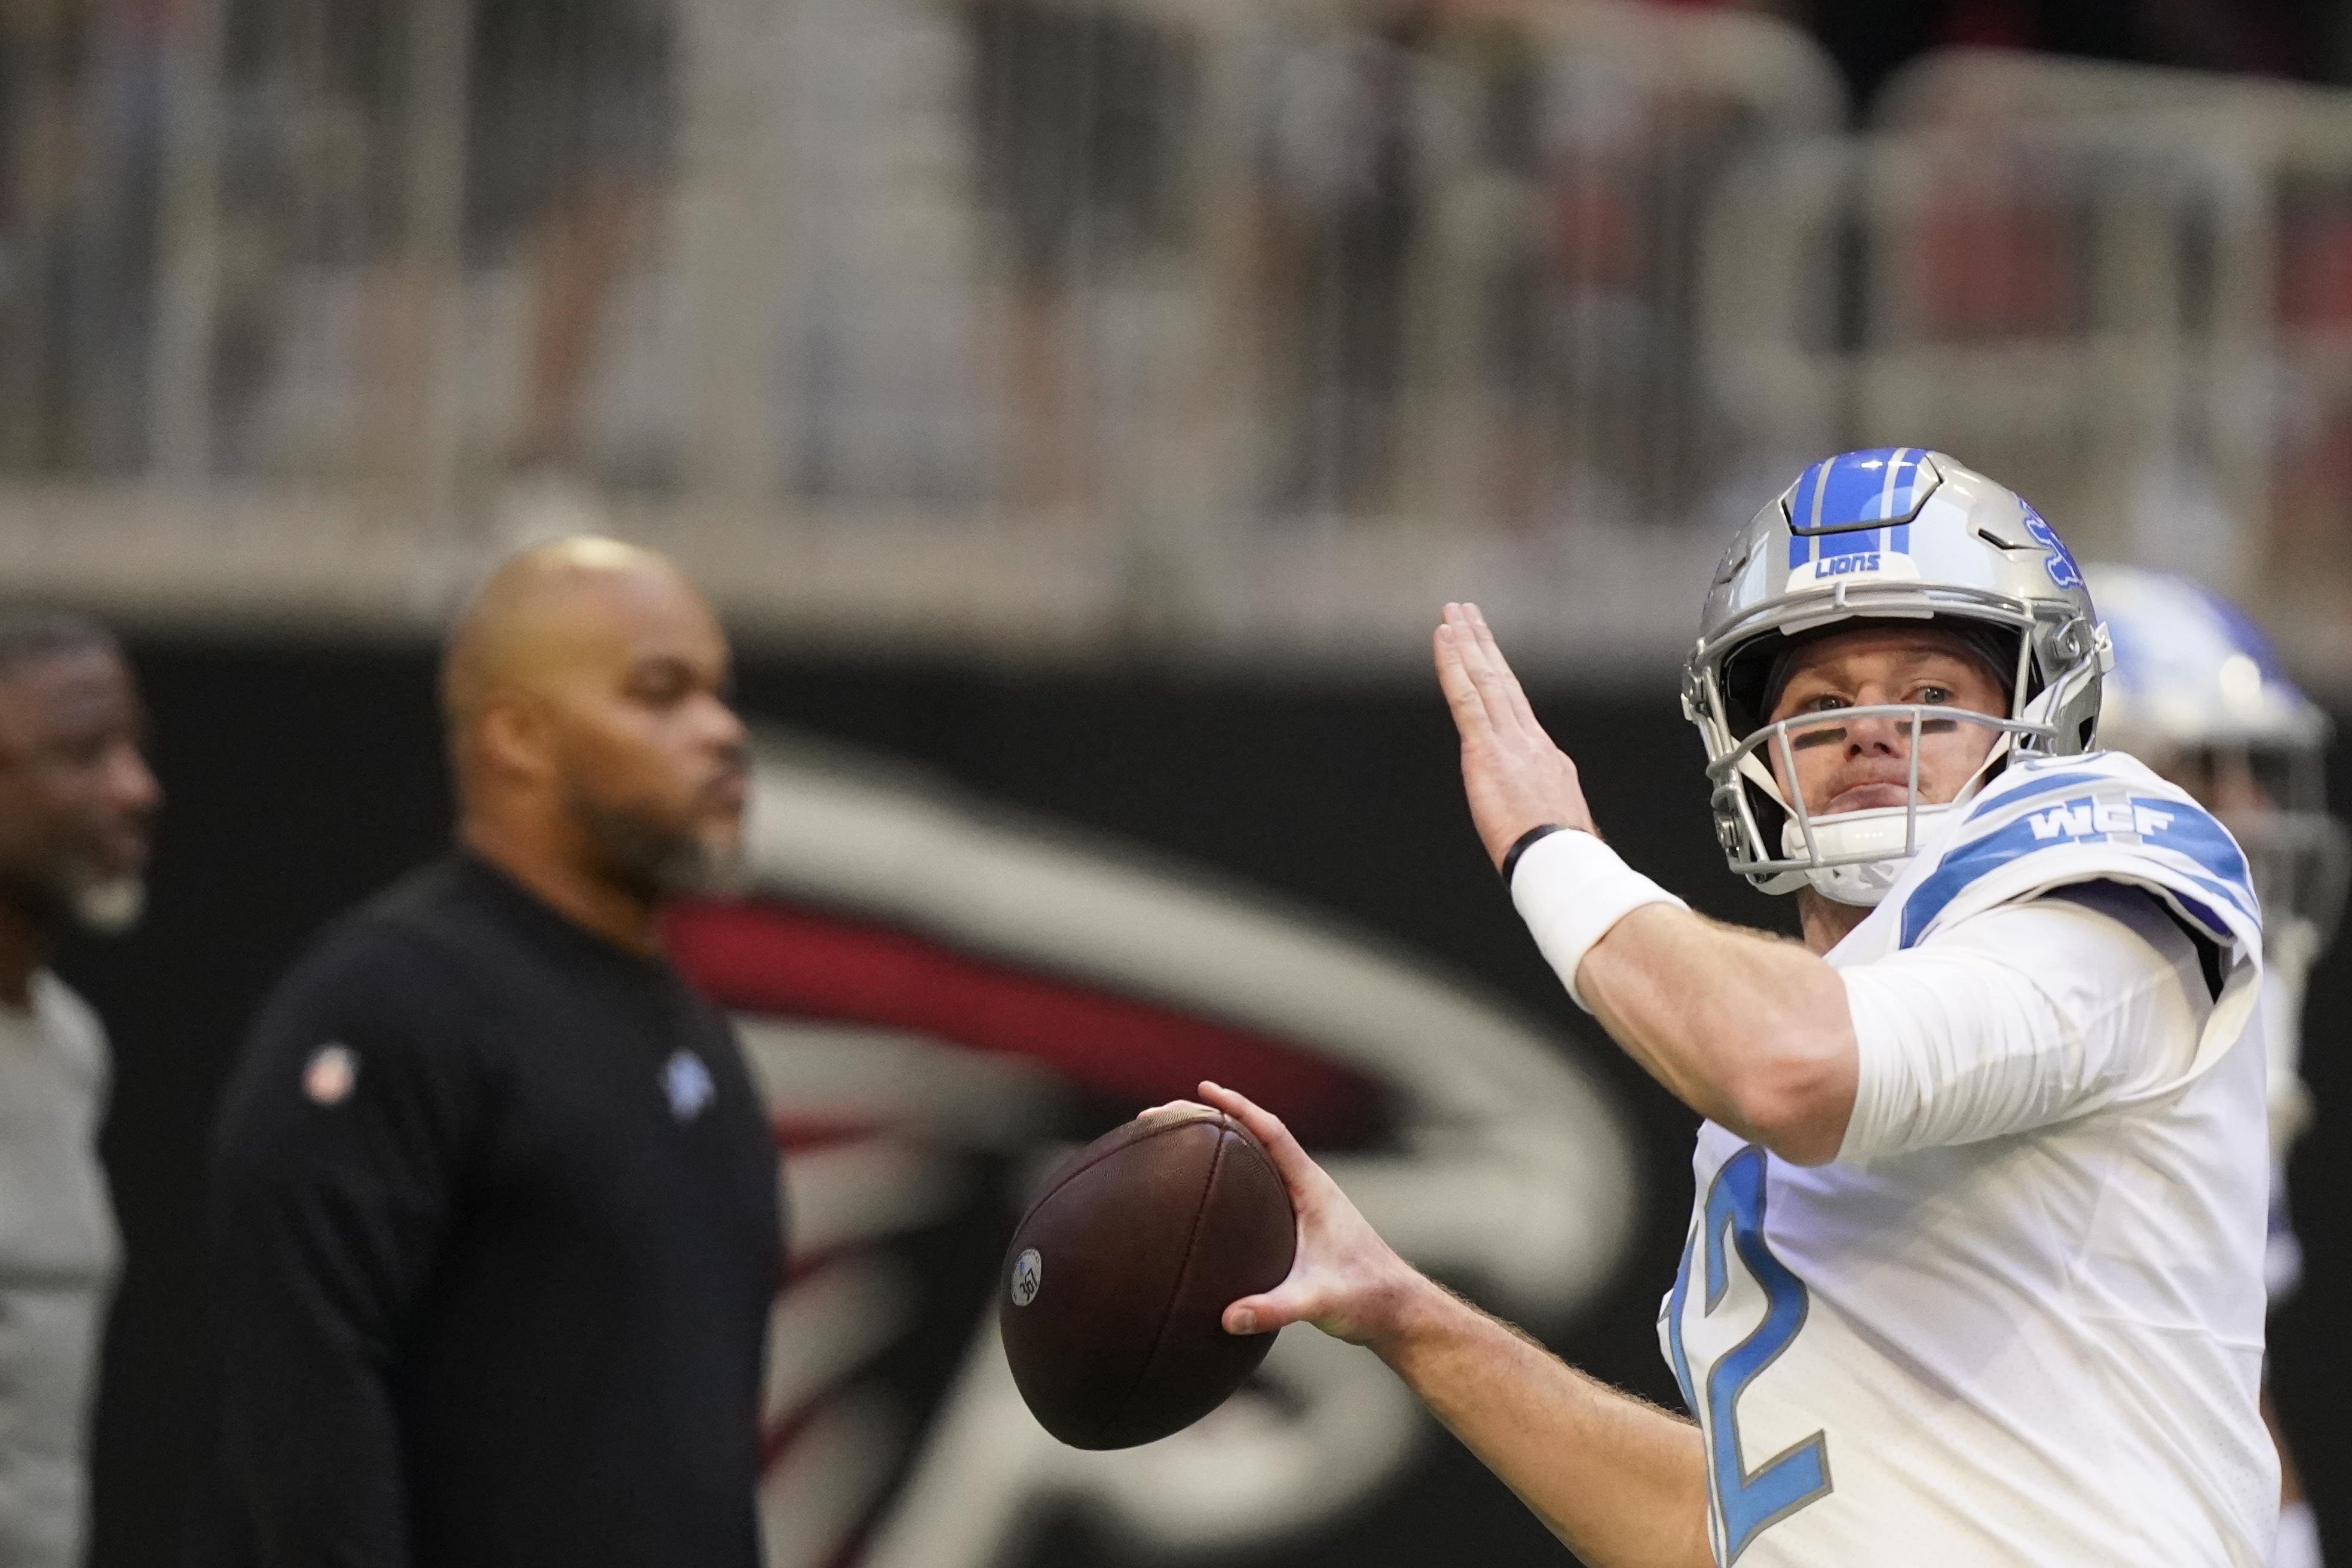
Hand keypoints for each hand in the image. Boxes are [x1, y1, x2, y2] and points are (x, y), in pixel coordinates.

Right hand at [1192, 1081, 1432, 1347]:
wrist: (1397, 1309)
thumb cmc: (1367, 1297)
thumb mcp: (1319, 1302)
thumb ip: (1275, 1309)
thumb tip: (1228, 1317)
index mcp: (1313, 1187)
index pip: (1271, 1133)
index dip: (1237, 1107)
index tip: (1203, 1089)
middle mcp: (1307, 1186)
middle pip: (1256, 1136)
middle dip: (1214, 1118)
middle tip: (1169, 1114)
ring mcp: (1303, 1202)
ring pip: (1257, 1159)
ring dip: (1220, 1144)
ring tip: (1176, 1141)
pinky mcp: (1299, 1222)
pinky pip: (1257, 1185)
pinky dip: (1229, 1175)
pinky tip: (1203, 1190)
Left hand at [1434, 602, 1596, 868]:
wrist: (1564, 864)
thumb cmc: (1559, 857)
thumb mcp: (1556, 823)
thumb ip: (1541, 806)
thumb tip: (1536, 810)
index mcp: (1546, 759)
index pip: (1516, 708)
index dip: (1500, 676)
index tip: (1488, 654)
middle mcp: (1531, 742)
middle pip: (1503, 682)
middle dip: (1483, 645)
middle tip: (1469, 614)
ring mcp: (1511, 743)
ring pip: (1485, 680)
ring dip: (1467, 643)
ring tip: (1453, 614)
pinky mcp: (1488, 752)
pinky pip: (1466, 698)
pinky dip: (1452, 665)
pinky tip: (1443, 639)